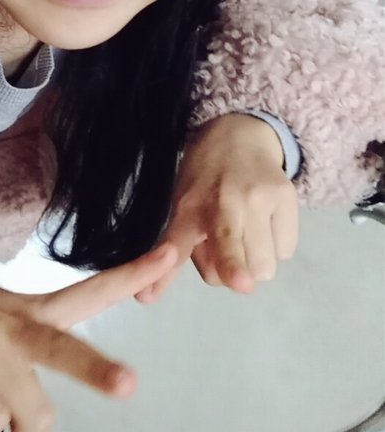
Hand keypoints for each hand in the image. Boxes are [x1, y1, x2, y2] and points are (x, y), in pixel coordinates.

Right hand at [0, 244, 176, 431]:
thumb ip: (28, 341)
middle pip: (62, 352)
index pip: (88, 291)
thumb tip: (36, 402)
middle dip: (97, 371)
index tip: (168, 257)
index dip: (131, 276)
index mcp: (28, 308)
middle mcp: (11, 328)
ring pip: (26, 413)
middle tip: (127, 385)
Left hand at [136, 114, 297, 302]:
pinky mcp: (286, 196)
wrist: (239, 133)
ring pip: (264, 267)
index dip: (201, 264)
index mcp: (188, 208)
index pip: (184, 242)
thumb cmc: (204, 180)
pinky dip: (275, 246)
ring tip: (246, 234)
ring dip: (255, 261)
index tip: (227, 282)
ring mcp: (258, 197)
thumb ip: (172, 255)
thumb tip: (146, 298)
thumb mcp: (180, 209)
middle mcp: (223, 201)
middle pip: (237, 264)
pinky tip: (264, 222)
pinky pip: (285, 250)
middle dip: (234, 273)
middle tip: (228, 253)